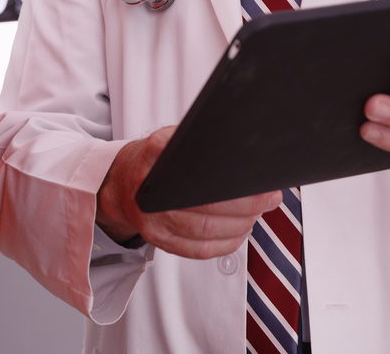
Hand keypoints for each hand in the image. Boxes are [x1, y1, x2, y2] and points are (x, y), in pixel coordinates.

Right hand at [96, 126, 281, 258]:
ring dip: (240, 225)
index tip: (260, 182)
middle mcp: (149, 190)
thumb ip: (201, 142)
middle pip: (206, 207)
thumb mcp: (172, 138)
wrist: (120, 182)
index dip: (235, 185)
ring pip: (205, 232)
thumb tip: (247, 151)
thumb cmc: (154, 160)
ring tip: (257, 214)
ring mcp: (151, 219)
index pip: (199, 173)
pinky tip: (239, 232)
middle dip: (247, 206)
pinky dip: (225, 244)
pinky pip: (197, 250)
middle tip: (269, 198)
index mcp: (154, 154)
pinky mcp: (157, 239)